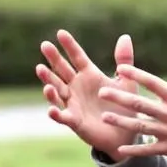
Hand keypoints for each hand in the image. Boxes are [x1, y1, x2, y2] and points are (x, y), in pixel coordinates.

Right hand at [35, 29, 138, 159]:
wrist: (125, 134)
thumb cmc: (125, 106)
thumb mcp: (126, 82)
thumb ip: (124, 60)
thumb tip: (125, 37)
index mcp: (89, 75)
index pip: (77, 57)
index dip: (69, 45)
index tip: (60, 33)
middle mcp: (77, 87)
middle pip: (62, 70)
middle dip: (53, 58)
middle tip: (45, 45)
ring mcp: (73, 104)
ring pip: (57, 91)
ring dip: (49, 81)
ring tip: (41, 70)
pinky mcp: (74, 121)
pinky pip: (62, 116)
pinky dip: (56, 113)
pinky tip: (51, 108)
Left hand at [99, 47, 166, 164]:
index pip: (154, 83)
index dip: (136, 74)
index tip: (120, 68)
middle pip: (141, 104)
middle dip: (120, 97)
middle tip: (101, 91)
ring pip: (140, 126)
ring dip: (122, 121)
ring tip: (104, 116)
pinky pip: (149, 150)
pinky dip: (134, 150)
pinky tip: (119, 149)